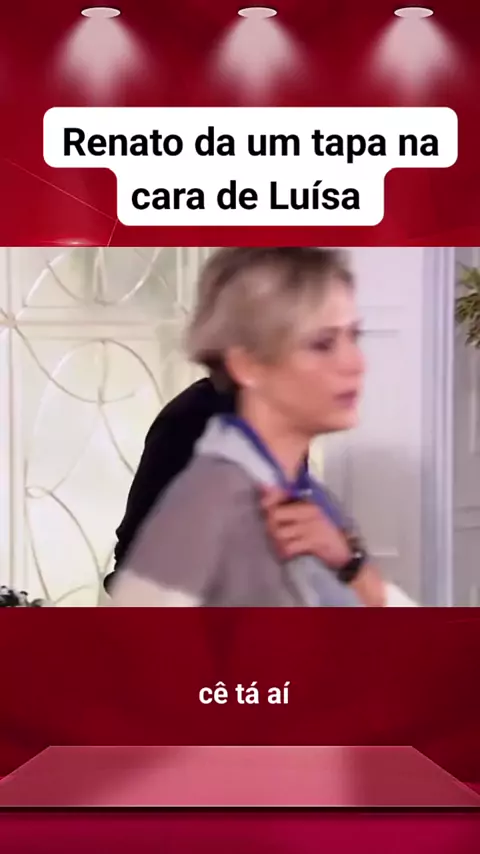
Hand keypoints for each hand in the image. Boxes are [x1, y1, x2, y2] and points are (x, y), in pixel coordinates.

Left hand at [259, 487, 386, 606]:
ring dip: (278, 541)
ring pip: (279, 532)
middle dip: (271, 525)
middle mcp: (310, 510)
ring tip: (284, 544)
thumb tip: (267, 491)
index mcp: (310, 501)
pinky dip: (286, 552)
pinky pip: (289, 547)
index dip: (268, 500)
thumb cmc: (328, 531)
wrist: (346, 551)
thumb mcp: (313, 514)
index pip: (282, 493)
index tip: (265, 506)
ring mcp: (312, 526)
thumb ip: (292, 504)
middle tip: (275, 532)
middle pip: (275, 514)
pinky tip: (290, 552)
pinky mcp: (313, 541)